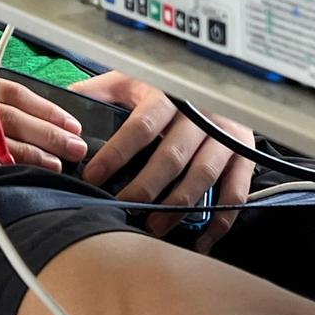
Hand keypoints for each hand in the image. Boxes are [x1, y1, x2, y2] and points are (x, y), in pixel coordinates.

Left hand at [69, 71, 255, 251]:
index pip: (140, 126)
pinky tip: (200, 239)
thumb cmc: (170, 82)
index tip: (93, 176)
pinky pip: (235, 192)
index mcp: (168, 94)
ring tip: (154, 226)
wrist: (225, 74)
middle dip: (145, 188)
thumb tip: (69, 96)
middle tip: (124, 208)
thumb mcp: (136, 76)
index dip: (116, 154)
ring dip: (178, 206)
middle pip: (171, 156)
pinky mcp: (245, 153)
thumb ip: (103, 88)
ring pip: (202, 175)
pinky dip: (220, 219)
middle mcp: (200, 114)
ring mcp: (225, 134)